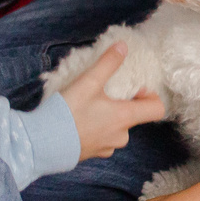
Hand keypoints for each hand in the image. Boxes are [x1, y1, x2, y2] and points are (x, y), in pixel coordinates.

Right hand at [52, 43, 166, 160]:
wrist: (42, 144)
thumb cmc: (68, 112)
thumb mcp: (88, 82)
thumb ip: (108, 63)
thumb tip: (123, 46)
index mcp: (125, 117)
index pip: (157, 109)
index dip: (150, 96)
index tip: (134, 89)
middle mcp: (121, 136)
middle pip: (134, 117)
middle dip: (123, 104)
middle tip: (104, 94)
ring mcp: (108, 148)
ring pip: (117, 128)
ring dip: (109, 117)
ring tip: (89, 107)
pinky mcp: (94, 154)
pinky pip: (103, 139)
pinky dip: (97, 129)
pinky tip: (80, 122)